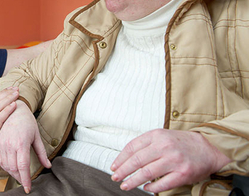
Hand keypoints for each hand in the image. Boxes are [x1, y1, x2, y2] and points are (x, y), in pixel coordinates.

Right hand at [0, 99, 50, 193]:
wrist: (15, 108)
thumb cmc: (27, 121)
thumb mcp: (36, 136)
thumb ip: (42, 153)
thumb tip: (48, 165)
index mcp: (21, 143)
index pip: (22, 167)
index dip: (25, 179)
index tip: (28, 188)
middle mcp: (10, 145)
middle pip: (13, 169)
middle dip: (20, 178)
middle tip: (25, 182)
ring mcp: (2, 144)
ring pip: (5, 166)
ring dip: (12, 173)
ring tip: (19, 176)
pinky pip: (0, 160)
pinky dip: (5, 167)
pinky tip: (11, 168)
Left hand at [111, 129, 231, 192]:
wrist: (208, 148)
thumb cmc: (181, 143)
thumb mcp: (162, 136)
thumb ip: (145, 145)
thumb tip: (125, 159)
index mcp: (156, 135)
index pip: (132, 147)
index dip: (120, 158)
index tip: (114, 167)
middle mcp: (164, 146)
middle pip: (137, 161)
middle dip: (123, 171)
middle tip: (115, 178)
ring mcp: (174, 160)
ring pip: (146, 173)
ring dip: (133, 181)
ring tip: (125, 185)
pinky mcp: (183, 173)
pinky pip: (162, 183)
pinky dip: (151, 187)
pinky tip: (145, 188)